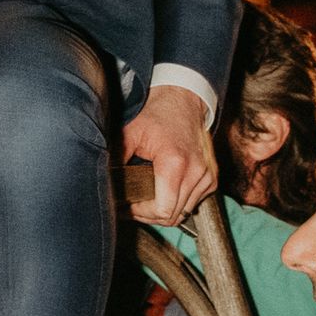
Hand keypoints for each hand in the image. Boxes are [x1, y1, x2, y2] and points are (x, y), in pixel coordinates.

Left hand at [122, 85, 216, 225]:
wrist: (183, 99)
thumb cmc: (156, 113)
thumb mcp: (130, 132)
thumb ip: (117, 159)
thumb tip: (105, 183)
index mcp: (175, 163)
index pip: (162, 210)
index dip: (140, 213)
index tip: (126, 205)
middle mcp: (196, 173)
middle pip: (172, 215)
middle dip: (148, 214)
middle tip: (129, 206)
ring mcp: (207, 177)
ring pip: (183, 212)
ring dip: (162, 210)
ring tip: (142, 199)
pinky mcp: (211, 179)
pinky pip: (192, 203)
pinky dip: (176, 203)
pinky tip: (161, 192)